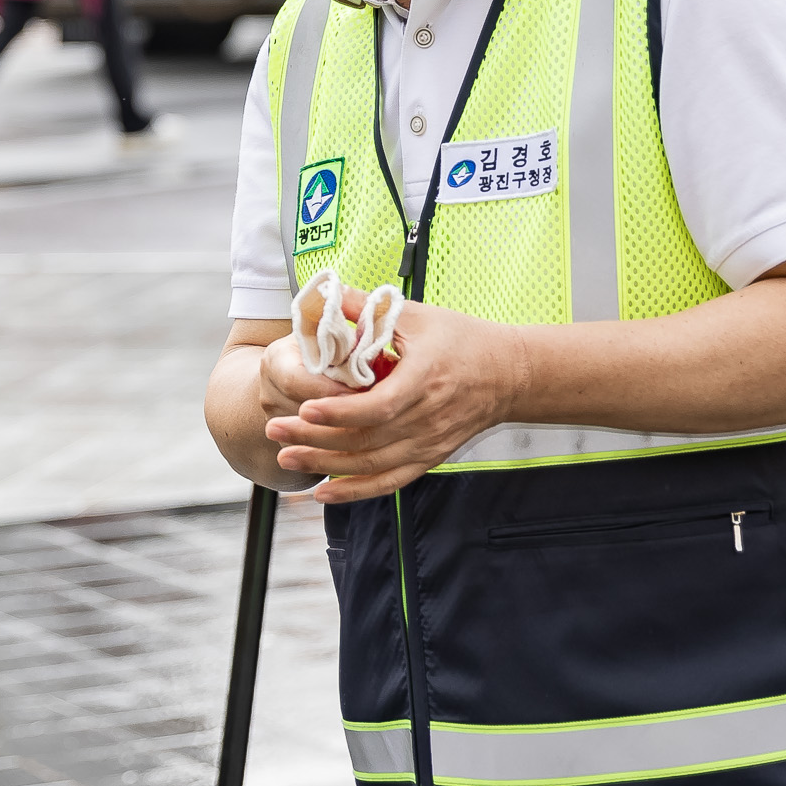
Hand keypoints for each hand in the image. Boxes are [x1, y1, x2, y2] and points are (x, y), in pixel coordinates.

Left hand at [262, 295, 516, 503]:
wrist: (510, 375)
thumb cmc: (465, 340)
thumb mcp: (420, 316)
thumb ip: (372, 307)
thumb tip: (330, 292)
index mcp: (424, 381)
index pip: (378, 407)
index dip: (340, 412)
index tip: (305, 407)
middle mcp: (426, 420)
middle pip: (366, 441)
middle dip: (316, 440)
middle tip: (274, 431)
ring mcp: (428, 444)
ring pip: (371, 466)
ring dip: (326, 466)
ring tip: (285, 458)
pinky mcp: (428, 458)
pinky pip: (388, 483)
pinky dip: (355, 492)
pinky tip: (322, 493)